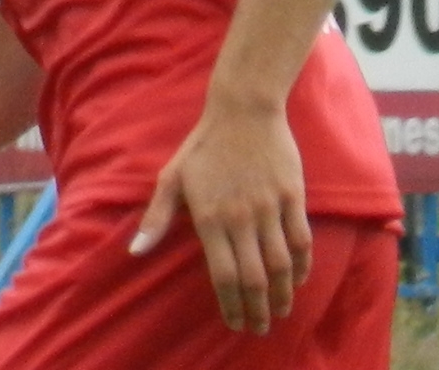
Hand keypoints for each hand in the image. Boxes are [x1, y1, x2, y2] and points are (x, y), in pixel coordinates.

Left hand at [129, 100, 312, 333]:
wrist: (243, 111)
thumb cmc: (203, 146)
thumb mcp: (172, 177)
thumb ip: (157, 217)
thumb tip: (135, 251)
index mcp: (209, 217)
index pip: (223, 275)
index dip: (230, 305)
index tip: (234, 323)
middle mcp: (240, 217)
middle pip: (254, 278)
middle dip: (257, 310)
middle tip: (259, 327)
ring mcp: (269, 207)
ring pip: (281, 265)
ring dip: (282, 294)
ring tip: (280, 311)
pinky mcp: (292, 196)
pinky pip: (301, 240)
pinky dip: (302, 265)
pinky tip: (298, 278)